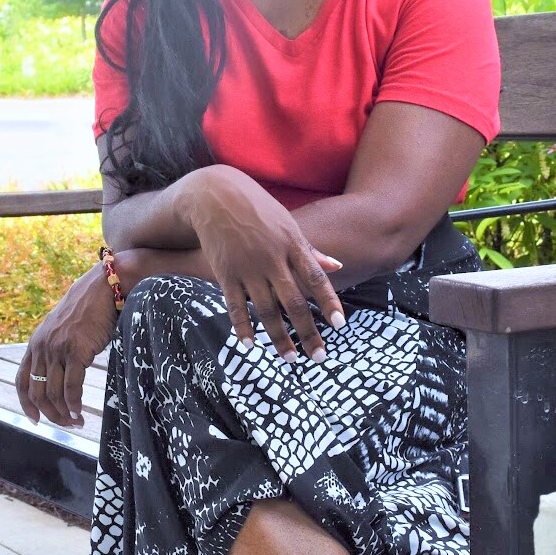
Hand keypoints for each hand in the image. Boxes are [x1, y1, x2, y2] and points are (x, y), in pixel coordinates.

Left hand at [16, 262, 119, 426]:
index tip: (35, 419)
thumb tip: (58, 376)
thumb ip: (54, 349)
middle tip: (65, 424)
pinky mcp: (76, 351)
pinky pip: (72, 387)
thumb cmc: (87, 310)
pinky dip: (74, 404)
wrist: (102, 288)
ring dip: (64, 413)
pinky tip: (80, 411)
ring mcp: (58, 350)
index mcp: (35, 344)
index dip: (26, 404)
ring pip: (54, 394)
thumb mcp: (61, 330)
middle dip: (50, 414)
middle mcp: (42, 348)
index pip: (22, 381)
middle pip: (38, 393)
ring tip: (77, 421)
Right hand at [183, 167, 345, 361]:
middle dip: (308, 332)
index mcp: (292, 245)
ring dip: (279, 338)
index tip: (339, 326)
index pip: (316, 278)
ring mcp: (248, 268)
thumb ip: (311, 250)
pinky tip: (250, 345)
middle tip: (319, 357)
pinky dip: (243, 326)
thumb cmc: (257, 209)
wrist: (216, 195)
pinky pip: (236, 306)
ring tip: (290, 359)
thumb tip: (338, 266)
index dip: (329, 302)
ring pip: (267, 310)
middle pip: (294, 302)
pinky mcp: (225, 273)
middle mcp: (273, 259)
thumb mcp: (288, 223)